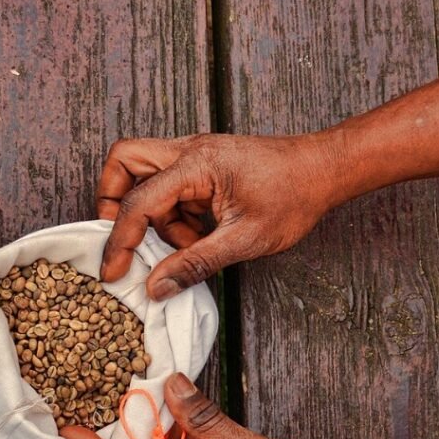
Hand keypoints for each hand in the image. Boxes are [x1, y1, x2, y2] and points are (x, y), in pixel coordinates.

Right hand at [97, 133, 341, 300]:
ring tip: (186, 244)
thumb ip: (196, 264)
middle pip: (124, 160)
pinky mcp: (201, 167)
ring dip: (152, 215)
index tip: (112, 271)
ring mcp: (193, 156)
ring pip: (143, 175)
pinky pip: (168, 188)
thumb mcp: (246, 240)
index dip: (120, 240)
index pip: (139, 201)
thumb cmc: (295, 196)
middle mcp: (188, 151)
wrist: (326, 169)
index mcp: (197, 165)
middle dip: (112, 199)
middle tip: (124, 237)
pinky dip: (172, 215)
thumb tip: (156, 287)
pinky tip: (198, 236)